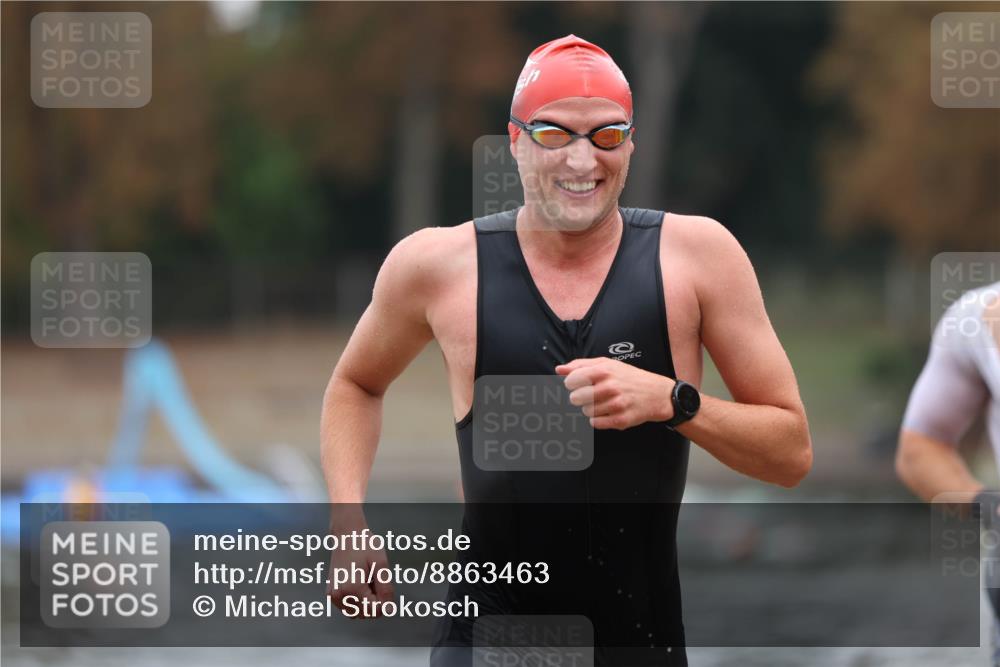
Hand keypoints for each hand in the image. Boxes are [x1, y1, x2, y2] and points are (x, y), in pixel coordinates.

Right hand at [326, 510, 394, 616]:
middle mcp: (339, 595)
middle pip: (365, 614)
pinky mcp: (330, 593)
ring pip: (356, 613)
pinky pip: (347, 607)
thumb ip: (386, 588)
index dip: (384, 601)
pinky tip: (358, 583)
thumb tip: (388, 610)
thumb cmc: (364, 545)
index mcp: (352, 588)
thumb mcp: (381, 563)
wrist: (346, 534)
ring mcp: (333, 595)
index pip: (374, 610)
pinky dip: (356, 601)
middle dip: (374, 602)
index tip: (383, 585)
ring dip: (365, 603)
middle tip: (374, 581)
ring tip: (366, 581)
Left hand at [555, 357, 674, 429]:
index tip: (577, 385)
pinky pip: (596, 423)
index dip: (571, 384)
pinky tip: (607, 412)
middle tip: (591, 395)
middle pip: (575, 399)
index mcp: (604, 371)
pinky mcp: (621, 420)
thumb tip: (559, 369)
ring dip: (590, 408)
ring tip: (602, 402)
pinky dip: (598, 419)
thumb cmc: (629, 377)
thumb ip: (581, 365)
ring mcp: (616, 405)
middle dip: (580, 398)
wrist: (657, 393)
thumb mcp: (607, 364)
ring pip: (585, 412)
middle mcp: (610, 387)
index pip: (572, 381)